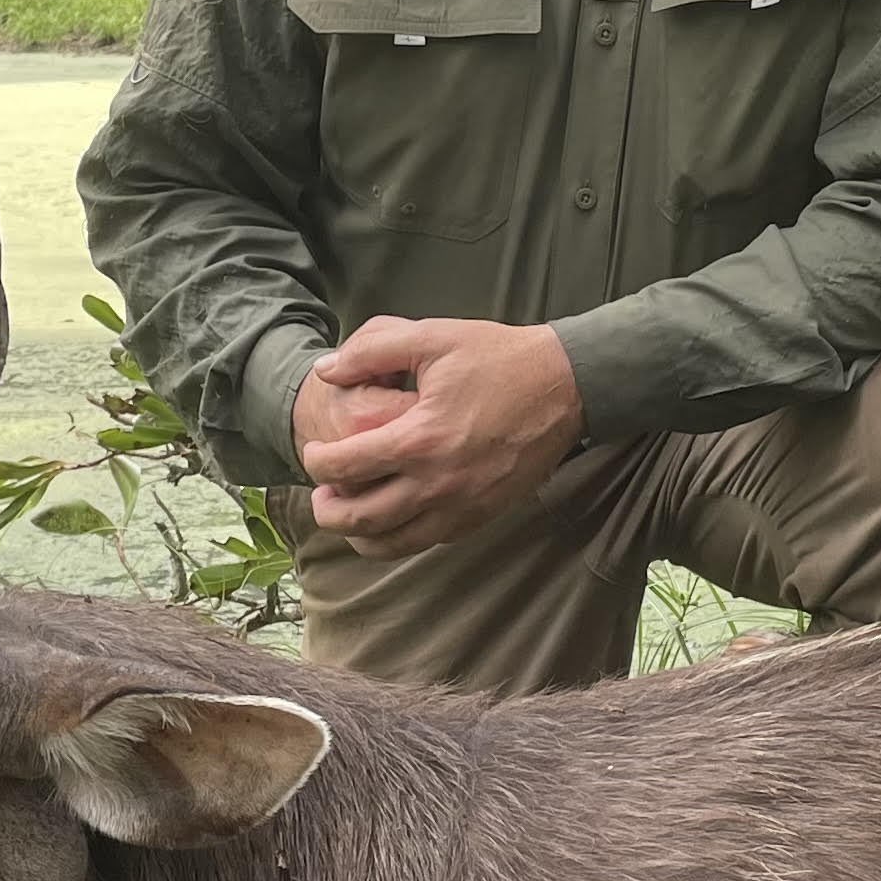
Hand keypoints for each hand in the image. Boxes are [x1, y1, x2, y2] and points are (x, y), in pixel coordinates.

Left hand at [298, 318, 584, 556]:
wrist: (566, 385)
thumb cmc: (498, 357)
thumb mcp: (432, 337)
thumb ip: (371, 351)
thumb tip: (325, 370)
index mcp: (418, 439)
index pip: (344, 467)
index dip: (317, 463)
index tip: (314, 454)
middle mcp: (437, 484)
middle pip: (361, 519)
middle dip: (328, 511)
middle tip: (320, 495)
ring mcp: (462, 506)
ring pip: (393, 543)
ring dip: (359, 535)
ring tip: (348, 516)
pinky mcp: (481, 516)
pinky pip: (428, 542)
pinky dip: (398, 538)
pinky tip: (391, 519)